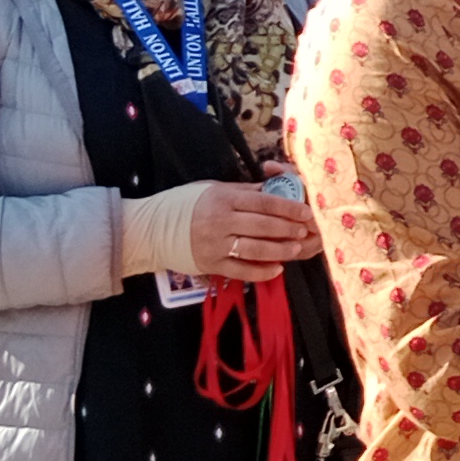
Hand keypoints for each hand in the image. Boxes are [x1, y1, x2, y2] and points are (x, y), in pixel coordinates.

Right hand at [147, 176, 324, 281]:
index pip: (263, 202)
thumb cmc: (186, 204)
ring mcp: (215, 245)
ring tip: (296, 249)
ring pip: (255, 249)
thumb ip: (244, 192)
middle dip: (288, 229)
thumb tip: (275, 189)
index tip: (306, 212)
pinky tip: (277, 269)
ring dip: (279, 250)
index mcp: (223, 198)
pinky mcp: (211, 265)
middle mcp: (220, 221)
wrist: (153, 229)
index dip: (288, 207)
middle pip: (263, 226)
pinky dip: (261, 271)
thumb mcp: (213, 189)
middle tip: (305, 230)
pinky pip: (241, 270)